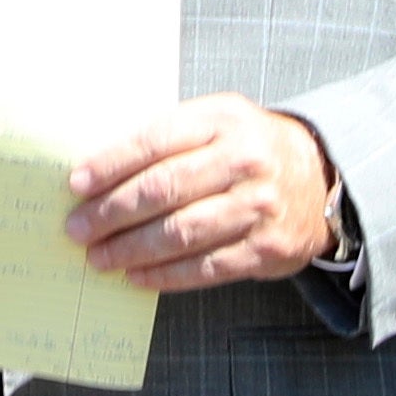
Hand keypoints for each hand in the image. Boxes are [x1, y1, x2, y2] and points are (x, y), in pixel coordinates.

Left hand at [65, 99, 343, 294]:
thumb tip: (97, 169)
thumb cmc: (248, 148)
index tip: (76, 185)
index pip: (156, 140)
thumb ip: (168, 138)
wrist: (319, 179)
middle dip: (112, 212)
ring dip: (131, 249)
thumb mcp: (217, 122)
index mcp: (224, 119)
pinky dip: (164, 275)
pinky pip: (205, 267)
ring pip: (181, 232)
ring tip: (100, 257)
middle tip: (78, 228)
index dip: (111, 164)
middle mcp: (245, 160)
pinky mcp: (266, 249)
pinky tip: (136, 276)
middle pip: (165, 188)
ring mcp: (258, 207)